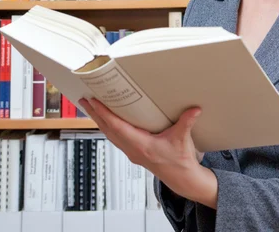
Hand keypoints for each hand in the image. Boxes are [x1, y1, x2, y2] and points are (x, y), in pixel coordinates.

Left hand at [79, 98, 216, 207]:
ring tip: (90, 108)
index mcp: (141, 145)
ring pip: (109, 135)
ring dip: (99, 121)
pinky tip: (106, 121)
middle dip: (95, 115)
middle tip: (84, 100)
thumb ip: (187, 122)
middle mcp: (133, 149)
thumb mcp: (182, 139)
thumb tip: (194, 109)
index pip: (117, 127)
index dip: (104, 114)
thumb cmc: (179, 161)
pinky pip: (115, 138)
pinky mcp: (134, 152)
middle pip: (108, 130)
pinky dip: (108, 127)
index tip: (94, 102)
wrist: (181, 178)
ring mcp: (132, 152)